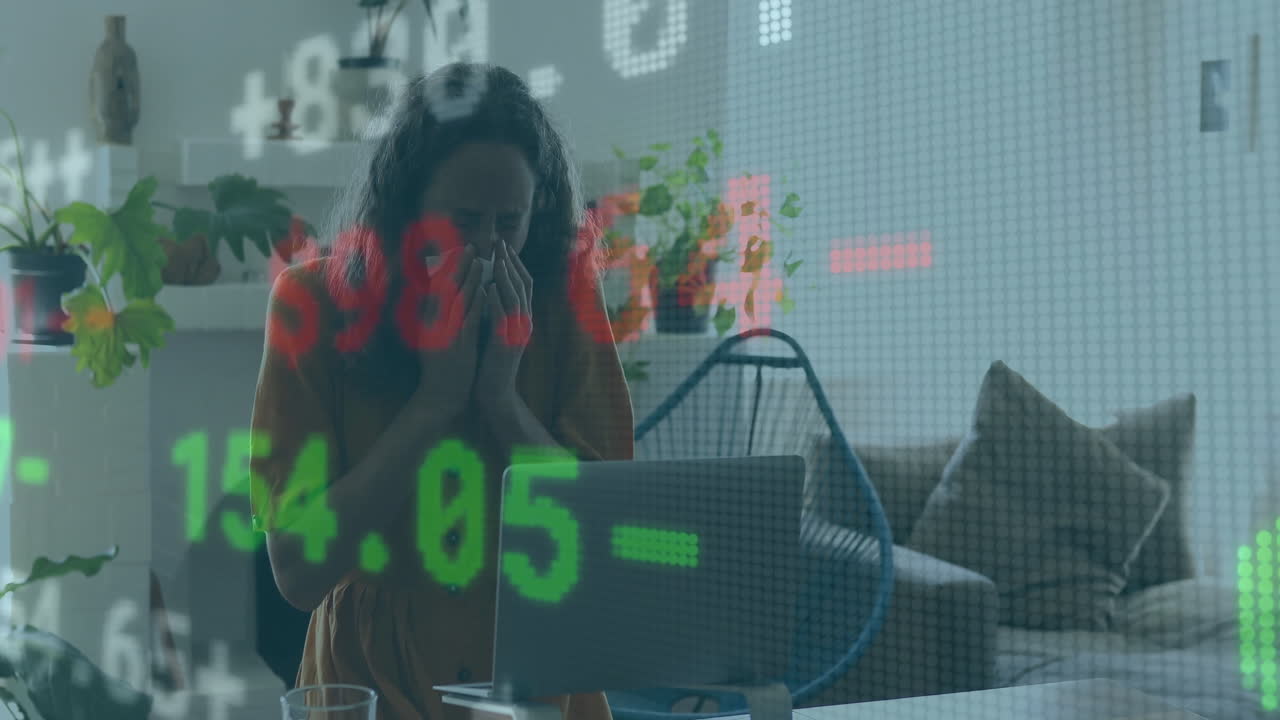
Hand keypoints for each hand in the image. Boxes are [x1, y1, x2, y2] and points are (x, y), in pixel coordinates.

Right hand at [411, 246, 487, 417]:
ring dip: (470, 279)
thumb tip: (436, 296)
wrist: (440, 396)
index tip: (457, 251)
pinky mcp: (460, 347)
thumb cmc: (439, 368)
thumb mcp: (431, 339)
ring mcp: (447, 336)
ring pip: (458, 302)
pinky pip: (468, 321)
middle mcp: (434, 326)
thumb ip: (434, 318)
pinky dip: (476, 304)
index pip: (436, 289)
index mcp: (428, 323)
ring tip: (480, 261)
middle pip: (446, 289)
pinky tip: (484, 290)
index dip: (447, 268)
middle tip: (470, 247)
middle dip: (459, 266)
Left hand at [474, 240, 533, 417]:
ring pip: (516, 297)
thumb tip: (486, 286)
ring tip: (497, 257)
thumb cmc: (489, 362)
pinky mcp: (507, 344)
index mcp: (521, 317)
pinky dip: (498, 300)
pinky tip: (489, 287)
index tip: (502, 245)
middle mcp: (524, 322)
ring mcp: (518, 333)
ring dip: (506, 276)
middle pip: (523, 284)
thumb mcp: (494, 330)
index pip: (522, 283)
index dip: (513, 262)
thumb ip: (494, 309)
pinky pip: (504, 318)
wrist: (494, 392)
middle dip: (511, 261)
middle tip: (500, 242)